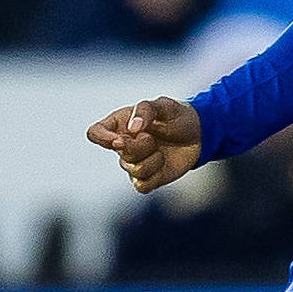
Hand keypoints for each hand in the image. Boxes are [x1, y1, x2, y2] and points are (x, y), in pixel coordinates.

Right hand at [87, 96, 201, 193]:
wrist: (197, 135)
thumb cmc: (176, 116)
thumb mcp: (164, 105)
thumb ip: (146, 110)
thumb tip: (132, 128)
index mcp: (119, 125)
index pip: (94, 133)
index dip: (102, 138)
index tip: (119, 138)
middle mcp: (122, 145)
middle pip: (120, 152)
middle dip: (141, 146)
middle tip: (153, 138)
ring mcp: (133, 163)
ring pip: (134, 170)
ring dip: (153, 160)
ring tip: (161, 150)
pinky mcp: (146, 179)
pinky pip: (142, 186)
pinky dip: (156, 176)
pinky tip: (163, 164)